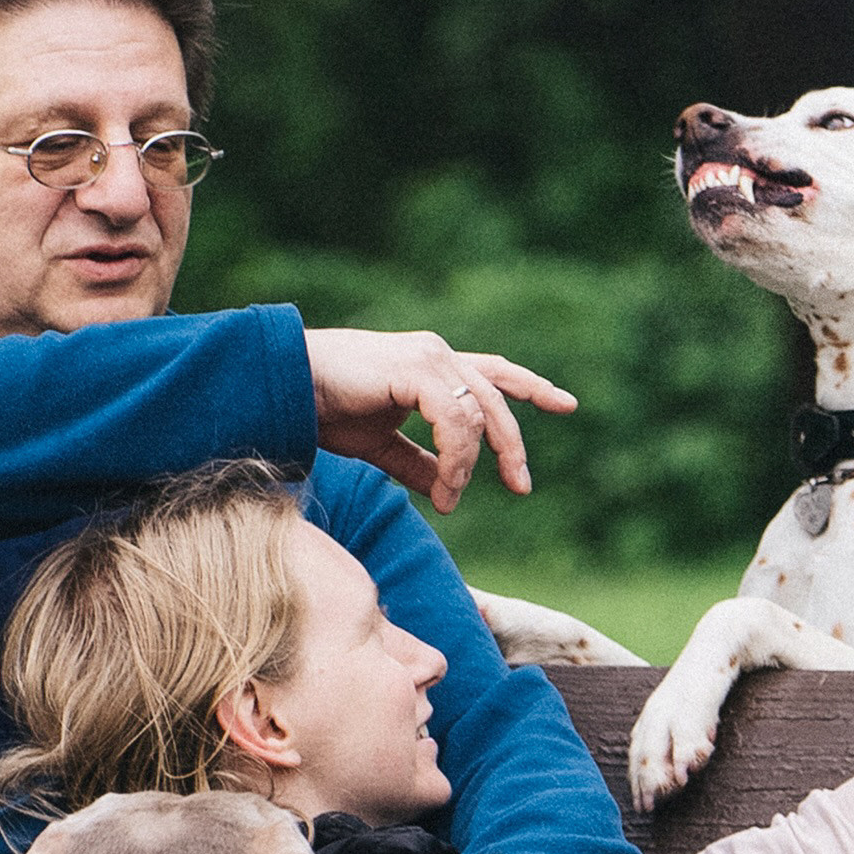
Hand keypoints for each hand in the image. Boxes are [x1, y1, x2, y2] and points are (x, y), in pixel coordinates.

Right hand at [302, 328, 577, 512]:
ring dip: (471, 464)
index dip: (532, 387)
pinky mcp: (416, 368)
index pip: (495, 373)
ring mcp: (429, 357)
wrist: (287, 388)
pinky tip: (446, 486)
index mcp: (433, 367)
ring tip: (452, 497)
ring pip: (478, 414)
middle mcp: (437, 355)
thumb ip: (416, 463)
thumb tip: (446, 491)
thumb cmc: (324, 409)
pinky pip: (455, 420)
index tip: (567, 405)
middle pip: (497, 397)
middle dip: (512, 445)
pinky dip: (456, 458)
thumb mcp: (381, 445)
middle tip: (522, 486)